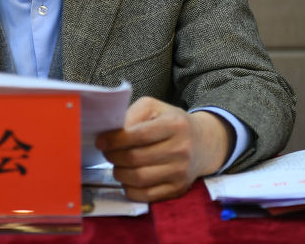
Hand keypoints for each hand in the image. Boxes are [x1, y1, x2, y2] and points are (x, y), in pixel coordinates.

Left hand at [95, 97, 231, 201]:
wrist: (203, 143)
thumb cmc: (172, 122)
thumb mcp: (154, 108)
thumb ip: (132, 115)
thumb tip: (111, 132)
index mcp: (175, 125)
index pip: (138, 135)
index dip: (114, 140)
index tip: (101, 141)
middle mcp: (181, 149)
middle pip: (135, 158)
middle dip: (113, 156)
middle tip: (107, 153)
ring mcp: (181, 172)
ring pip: (138, 178)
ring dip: (119, 173)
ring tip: (116, 164)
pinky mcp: (178, 189)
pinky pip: (146, 196)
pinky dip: (129, 189)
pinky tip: (127, 178)